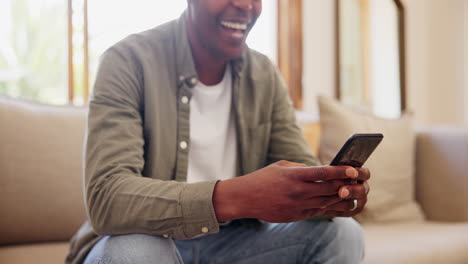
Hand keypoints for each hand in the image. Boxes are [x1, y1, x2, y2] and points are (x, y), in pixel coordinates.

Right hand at [212, 160, 369, 222]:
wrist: (245, 199)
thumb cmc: (263, 178)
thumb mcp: (282, 166)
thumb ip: (303, 168)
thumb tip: (323, 171)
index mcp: (295, 175)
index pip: (324, 173)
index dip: (342, 172)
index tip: (355, 169)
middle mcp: (299, 191)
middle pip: (331, 189)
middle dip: (350, 184)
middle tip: (364, 180)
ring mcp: (299, 206)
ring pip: (329, 202)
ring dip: (346, 197)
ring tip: (359, 192)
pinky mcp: (298, 216)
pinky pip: (321, 212)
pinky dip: (334, 207)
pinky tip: (345, 203)